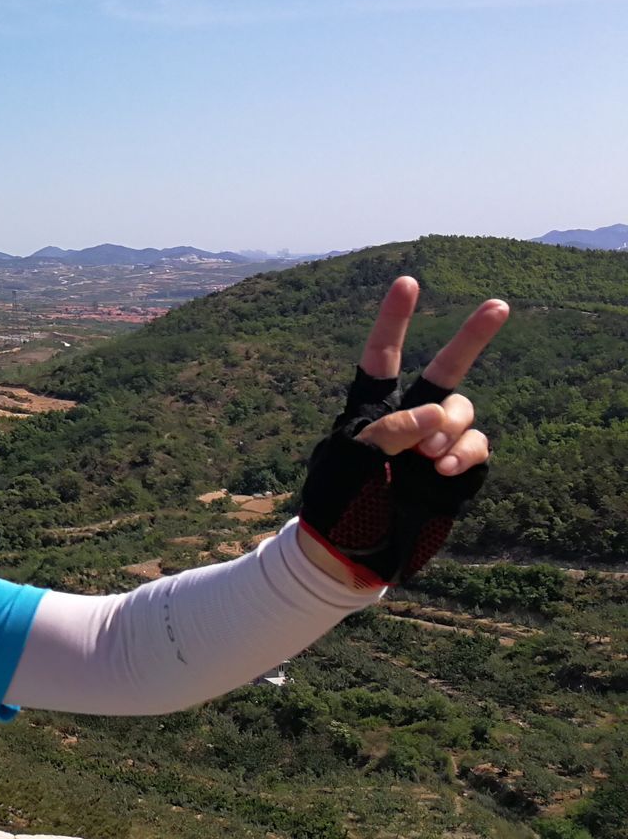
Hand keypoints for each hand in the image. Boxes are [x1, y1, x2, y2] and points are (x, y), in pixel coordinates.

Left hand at [296, 277, 507, 588]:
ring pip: (462, 411)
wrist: (353, 556)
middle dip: (472, 339)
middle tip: (499, 305)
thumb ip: (387, 431)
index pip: (382, 356)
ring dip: (452, 425)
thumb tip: (432, 413)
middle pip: (443, 371)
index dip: (394, 319)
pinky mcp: (457, 472)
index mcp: (368, 408)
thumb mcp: (348, 462)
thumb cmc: (338, 505)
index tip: (408, 281)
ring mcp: (434, 444)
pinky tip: (444, 466)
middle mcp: (406, 419)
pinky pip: (477, 446)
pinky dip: (466, 450)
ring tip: (429, 453)